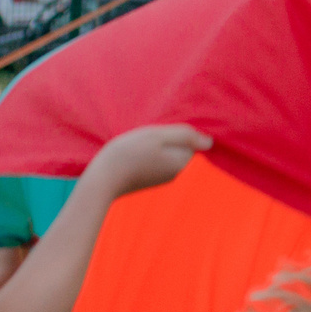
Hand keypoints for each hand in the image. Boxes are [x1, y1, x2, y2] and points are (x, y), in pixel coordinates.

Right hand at [88, 125, 211, 196]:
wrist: (101, 180)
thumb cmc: (129, 153)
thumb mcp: (157, 136)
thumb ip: (184, 136)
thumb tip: (209, 142)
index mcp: (182, 160)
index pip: (189, 139)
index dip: (175, 131)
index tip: (159, 130)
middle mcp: (176, 172)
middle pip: (178, 146)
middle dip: (166, 138)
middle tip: (145, 135)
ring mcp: (162, 178)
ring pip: (165, 153)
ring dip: (154, 145)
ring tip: (137, 144)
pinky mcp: (149, 180)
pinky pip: (154, 161)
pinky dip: (146, 154)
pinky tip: (132, 153)